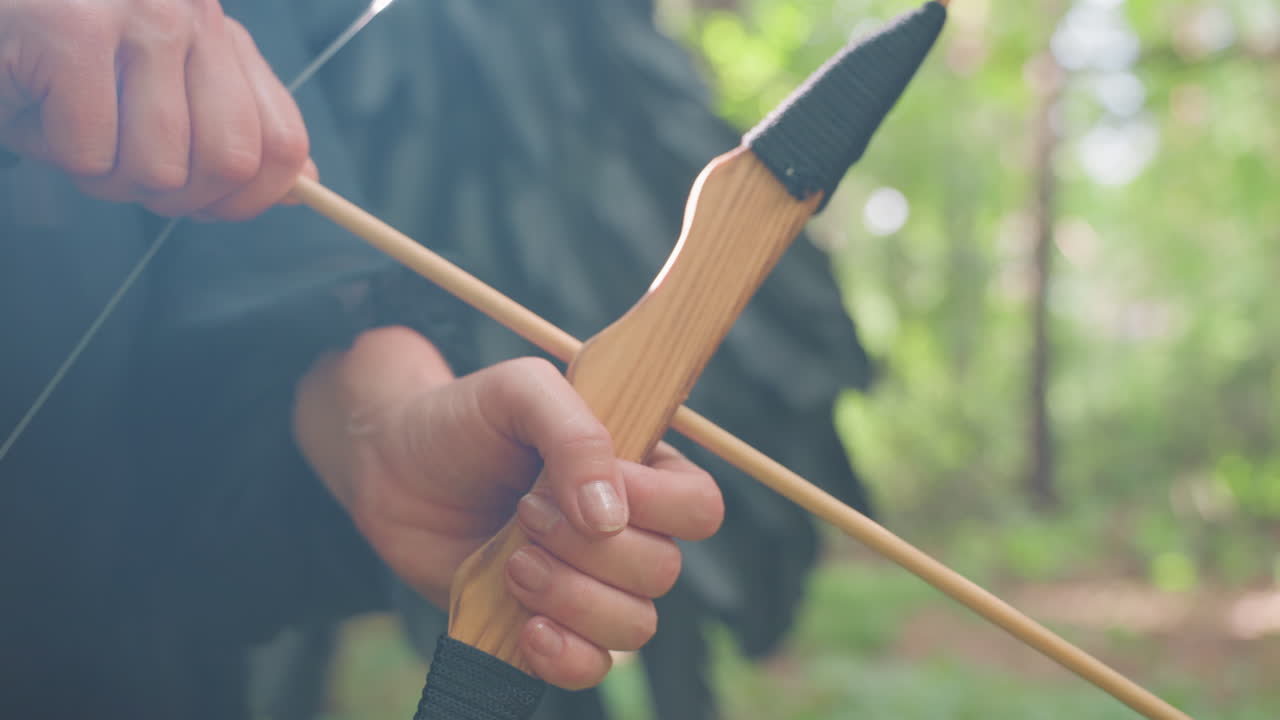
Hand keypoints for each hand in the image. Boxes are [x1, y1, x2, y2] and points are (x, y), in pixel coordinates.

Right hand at [0, 0, 313, 219]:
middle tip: (126, 172)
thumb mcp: (157, 93)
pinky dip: (56, 153)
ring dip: (105, 176)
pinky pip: (92, 154)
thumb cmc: (58, 63)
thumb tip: (304, 182)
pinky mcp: (74, 32)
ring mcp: (139, 17)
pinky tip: (36, 105)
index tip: (207, 205)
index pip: (283, 141)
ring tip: (72, 128)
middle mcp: (193, 15)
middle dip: (176, 198)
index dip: (250, 198)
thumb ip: (232, 129)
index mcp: (220, 33)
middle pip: (232, 164)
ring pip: (161, 169)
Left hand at [292, 327, 724, 689]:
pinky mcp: (549, 627)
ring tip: (513, 563)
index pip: (698, 507)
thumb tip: (610, 517)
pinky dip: (565, 656)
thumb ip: (575, 433)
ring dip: (572, 598)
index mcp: (640, 470)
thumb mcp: (518, 391)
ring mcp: (590, 584)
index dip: (656, 505)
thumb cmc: (463, 420)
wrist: (391, 468)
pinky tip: (526, 626)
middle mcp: (628, 532)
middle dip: (589, 550)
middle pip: (664, 570)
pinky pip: (594, 668)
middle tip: (524, 512)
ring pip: (635, 624)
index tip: (579, 485)